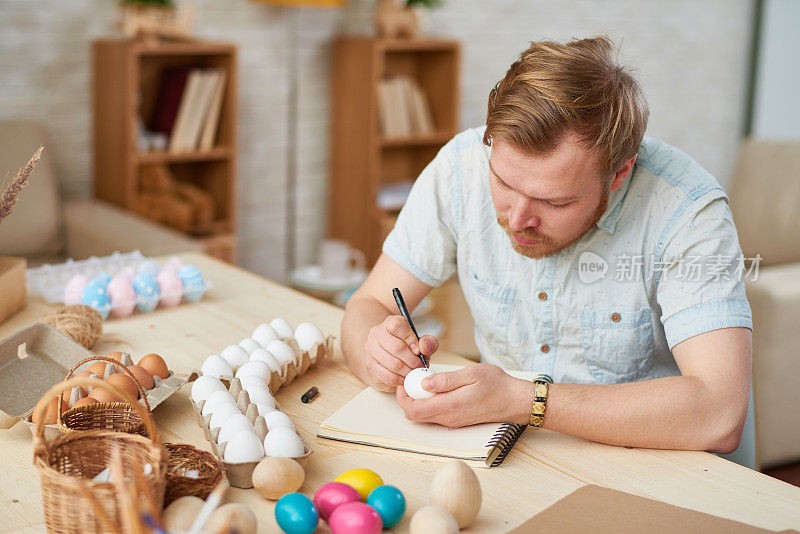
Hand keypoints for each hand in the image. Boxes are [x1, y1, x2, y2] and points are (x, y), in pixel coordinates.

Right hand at [363, 315, 438, 392]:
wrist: (388, 358)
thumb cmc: (406, 349)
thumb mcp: (420, 343)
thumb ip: (428, 342)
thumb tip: (423, 347)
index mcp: (390, 322)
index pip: (398, 325)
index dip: (411, 339)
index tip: (418, 350)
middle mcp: (377, 334)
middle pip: (397, 347)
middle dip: (413, 360)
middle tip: (419, 366)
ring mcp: (371, 350)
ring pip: (392, 364)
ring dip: (407, 372)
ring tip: (413, 373)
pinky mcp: (369, 366)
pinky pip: (387, 376)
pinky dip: (399, 380)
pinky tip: (405, 378)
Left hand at [396, 364, 528, 427]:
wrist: (515, 401)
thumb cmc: (497, 385)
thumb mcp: (471, 374)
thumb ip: (445, 380)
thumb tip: (424, 382)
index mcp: (449, 407)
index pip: (414, 411)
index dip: (402, 398)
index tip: (403, 383)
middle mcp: (449, 419)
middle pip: (416, 416)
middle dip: (408, 400)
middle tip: (412, 382)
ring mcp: (453, 422)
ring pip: (425, 417)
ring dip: (419, 402)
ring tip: (426, 383)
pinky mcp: (458, 421)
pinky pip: (437, 416)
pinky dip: (430, 404)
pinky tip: (439, 390)